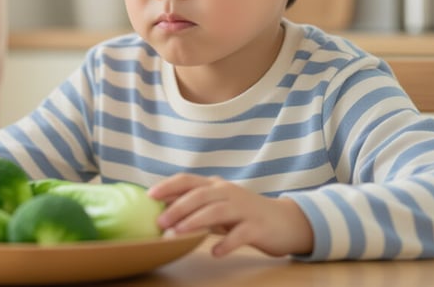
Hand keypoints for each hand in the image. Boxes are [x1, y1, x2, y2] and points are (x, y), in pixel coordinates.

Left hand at [148, 174, 313, 257]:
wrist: (284, 221)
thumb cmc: (244, 215)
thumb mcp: (219, 206)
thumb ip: (197, 207)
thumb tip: (163, 211)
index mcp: (216, 186)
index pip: (187, 180)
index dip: (167, 186)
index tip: (149, 196)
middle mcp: (228, 193)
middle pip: (199, 196)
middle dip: (177, 208)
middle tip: (160, 222)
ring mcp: (244, 209)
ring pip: (216, 211)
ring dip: (195, 222)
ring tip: (178, 234)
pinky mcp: (257, 226)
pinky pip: (240, 234)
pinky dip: (226, 243)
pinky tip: (215, 252)